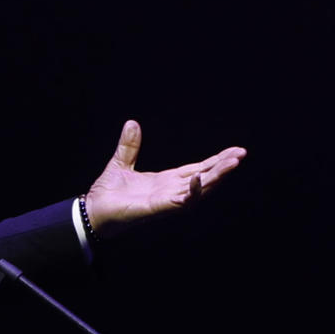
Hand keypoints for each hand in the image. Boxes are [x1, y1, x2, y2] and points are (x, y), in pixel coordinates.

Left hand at [84, 121, 245, 236]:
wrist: (92, 210)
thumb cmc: (107, 193)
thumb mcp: (120, 163)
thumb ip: (129, 146)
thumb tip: (132, 123)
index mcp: (166, 181)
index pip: (198, 169)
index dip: (216, 160)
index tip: (235, 151)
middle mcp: (171, 191)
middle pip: (205, 178)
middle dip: (223, 167)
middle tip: (241, 154)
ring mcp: (166, 201)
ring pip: (199, 190)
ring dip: (215, 178)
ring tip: (232, 164)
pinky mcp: (157, 208)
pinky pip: (180, 202)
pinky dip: (192, 192)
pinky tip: (200, 179)